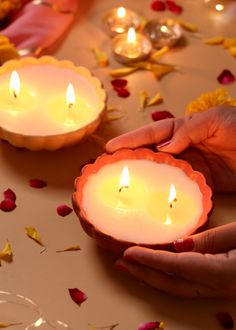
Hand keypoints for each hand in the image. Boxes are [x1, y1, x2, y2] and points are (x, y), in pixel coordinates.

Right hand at [106, 106, 235, 191]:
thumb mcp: (216, 120)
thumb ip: (189, 130)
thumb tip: (165, 146)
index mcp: (183, 129)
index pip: (152, 134)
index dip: (131, 140)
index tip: (110, 148)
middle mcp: (182, 149)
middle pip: (151, 155)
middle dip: (130, 160)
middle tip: (108, 169)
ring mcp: (189, 168)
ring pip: (161, 175)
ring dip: (144, 181)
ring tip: (123, 189)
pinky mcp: (200, 185)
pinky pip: (179, 192)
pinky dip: (165, 197)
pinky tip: (152, 203)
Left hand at [115, 222, 235, 298]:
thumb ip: (211, 240)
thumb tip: (178, 246)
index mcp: (224, 272)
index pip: (177, 266)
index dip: (150, 261)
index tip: (127, 253)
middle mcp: (220, 286)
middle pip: (173, 284)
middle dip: (144, 275)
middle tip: (120, 263)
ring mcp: (222, 290)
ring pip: (179, 288)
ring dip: (153, 278)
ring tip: (132, 267)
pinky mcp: (222, 286)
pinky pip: (189, 285)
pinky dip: (169, 277)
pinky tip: (159, 267)